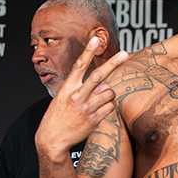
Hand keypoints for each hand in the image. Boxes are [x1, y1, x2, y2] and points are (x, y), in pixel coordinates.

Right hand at [35, 38, 127, 160]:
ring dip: (108, 94)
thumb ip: (83, 88)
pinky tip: (100, 110)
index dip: (88, 51)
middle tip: (125, 54)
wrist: (52, 138)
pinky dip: (109, 106)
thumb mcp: (64, 97)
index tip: (95, 39)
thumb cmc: (59, 114)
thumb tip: (103, 84)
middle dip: (113, 63)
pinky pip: (110, 107)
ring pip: (109, 92)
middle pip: (98, 75)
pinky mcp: (94, 120)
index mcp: (67, 88)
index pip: (79, 65)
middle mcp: (77, 96)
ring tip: (99, 100)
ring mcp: (86, 108)